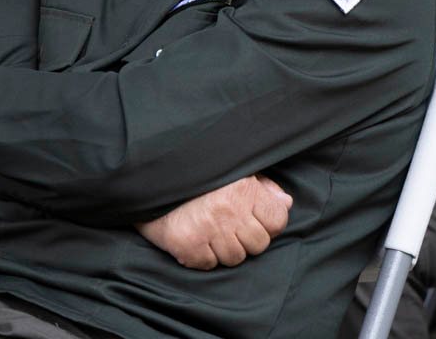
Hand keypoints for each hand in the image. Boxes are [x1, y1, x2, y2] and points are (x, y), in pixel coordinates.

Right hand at [136, 175, 292, 269]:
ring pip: (235, 258)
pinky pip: (209, 265)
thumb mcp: (234, 170)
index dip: (268, 223)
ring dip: (224, 249)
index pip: (277, 220)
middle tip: (228, 225)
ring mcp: (207, 230)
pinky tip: (195, 238)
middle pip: (259, 244)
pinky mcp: (187, 246)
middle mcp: (228, 210)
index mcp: (243, 188)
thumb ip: (263, 187)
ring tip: (210, 230)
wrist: (149, 180)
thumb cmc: (197, 175)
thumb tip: (286, 203)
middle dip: (246, 238)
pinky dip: (202, 256)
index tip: (253, 218)